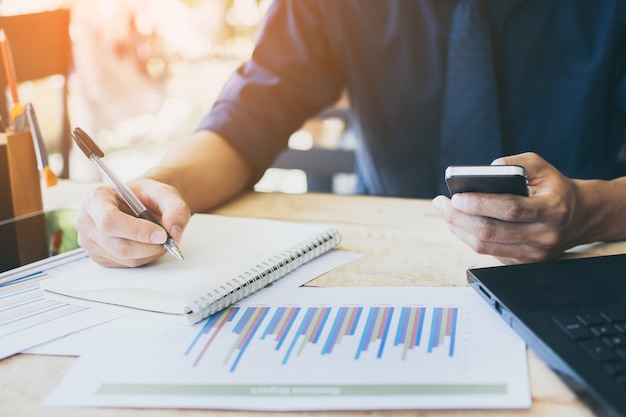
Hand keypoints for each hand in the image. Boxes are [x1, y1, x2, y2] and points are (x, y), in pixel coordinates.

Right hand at [74, 178, 190, 267]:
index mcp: (95, 198)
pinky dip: (144, 257)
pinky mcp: (100, 257)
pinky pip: (125, 264)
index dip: (137, 230)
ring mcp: (90, 242)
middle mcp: (86, 221)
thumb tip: (175, 233)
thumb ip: (175, 208)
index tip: (161, 233)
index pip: (109, 220)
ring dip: (149, 252)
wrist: (139, 203)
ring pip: (124, 258)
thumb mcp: (164, 193)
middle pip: (118, 245)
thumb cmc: (145, 196)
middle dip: (149, 246)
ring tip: (159, 238)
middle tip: (167, 239)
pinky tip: (148, 244)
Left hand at [433, 152, 579, 263]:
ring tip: (444, 211)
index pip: (509, 209)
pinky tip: (458, 223)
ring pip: (485, 246)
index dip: (480, 204)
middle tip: (440, 203)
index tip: (456, 196)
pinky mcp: (523, 263)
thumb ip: (515, 163)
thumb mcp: (541, 167)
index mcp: (552, 210)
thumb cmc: (553, 188)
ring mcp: (534, 254)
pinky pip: (488, 253)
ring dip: (458, 229)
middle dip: (458, 217)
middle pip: (491, 232)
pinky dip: (468, 237)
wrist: (579, 217)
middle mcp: (544, 236)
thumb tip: (486, 170)